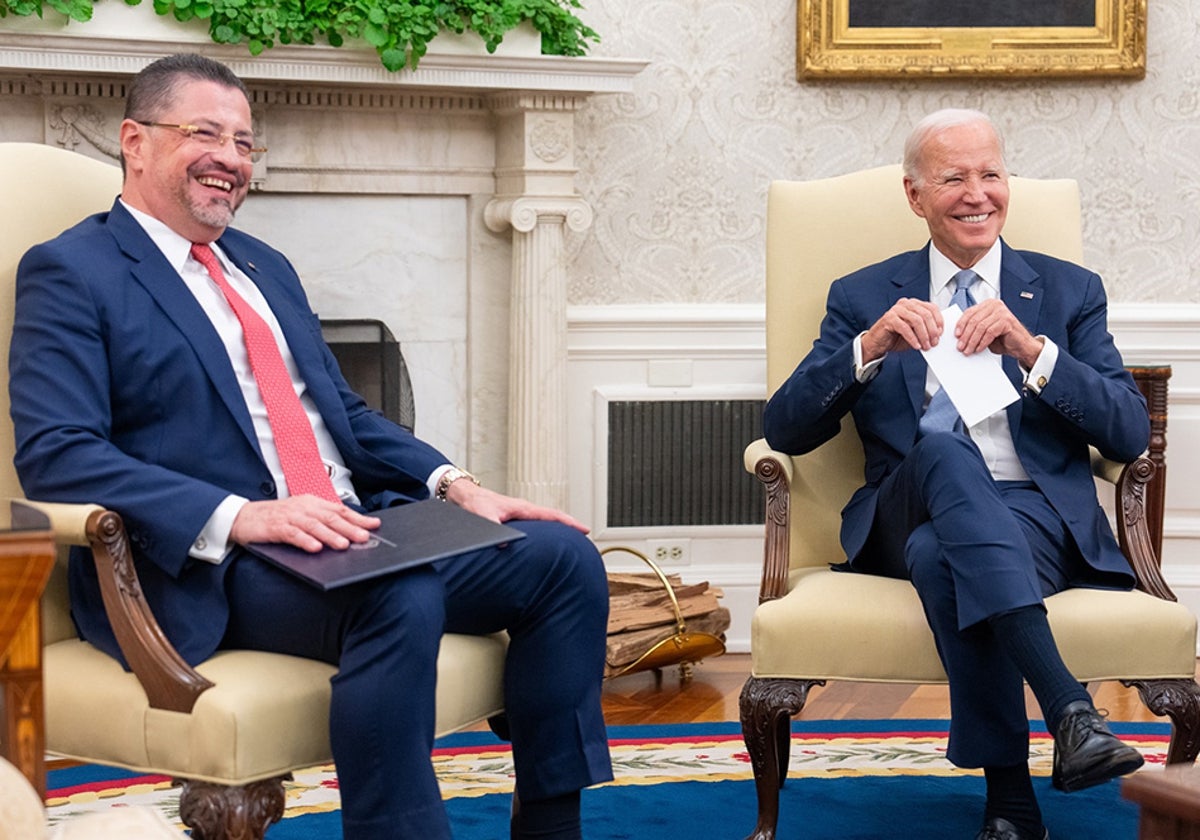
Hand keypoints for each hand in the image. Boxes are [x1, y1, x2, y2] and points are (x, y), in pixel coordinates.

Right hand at [230, 495, 379, 552]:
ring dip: (330, 535)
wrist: (243, 517)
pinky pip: (293, 534)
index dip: (358, 518)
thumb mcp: (302, 515)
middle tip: (365, 537)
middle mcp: (303, 507)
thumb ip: (322, 522)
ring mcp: (289, 516)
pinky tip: (315, 548)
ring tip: (344, 545)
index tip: (375, 525)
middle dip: (350, 528)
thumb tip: (348, 533)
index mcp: (312, 503)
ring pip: (314, 525)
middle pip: (331, 517)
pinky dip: (305, 541)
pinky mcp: (276, 527)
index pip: (340, 510)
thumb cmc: (275, 517)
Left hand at [445, 479, 589, 534]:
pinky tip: (545, 539)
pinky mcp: (513, 519)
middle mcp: (524, 510)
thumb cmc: (473, 503)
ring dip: (558, 528)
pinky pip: (535, 524)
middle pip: (553, 517)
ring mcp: (520, 514)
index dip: (569, 522)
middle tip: (585, 535)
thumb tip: (506, 544)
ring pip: (545, 521)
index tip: (585, 529)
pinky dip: (545, 530)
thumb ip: (494, 528)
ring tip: (571, 539)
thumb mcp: (483, 516)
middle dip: (570, 525)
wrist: (463, 496)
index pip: (552, 515)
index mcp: (522, 508)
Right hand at [861, 297, 944, 361]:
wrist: (878, 343)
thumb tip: (938, 333)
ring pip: (917, 320)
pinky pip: (905, 328)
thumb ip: (926, 329)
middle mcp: (906, 304)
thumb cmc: (897, 336)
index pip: (932, 308)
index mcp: (914, 304)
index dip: (939, 321)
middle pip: (925, 314)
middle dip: (932, 331)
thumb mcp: (916, 332)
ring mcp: (896, 310)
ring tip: (926, 346)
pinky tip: (916, 346)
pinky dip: (913, 338)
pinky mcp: (889, 318)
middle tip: (934, 343)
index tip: (941, 334)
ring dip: (923, 335)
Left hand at [954, 299, 1042, 366]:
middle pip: (974, 320)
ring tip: (968, 350)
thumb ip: (974, 328)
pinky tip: (979, 349)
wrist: (1020, 346)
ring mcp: (1002, 312)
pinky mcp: (1007, 320)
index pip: (969, 312)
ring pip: (980, 327)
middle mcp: (995, 305)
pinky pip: (989, 332)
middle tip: (960, 347)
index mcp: (988, 305)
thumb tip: (958, 335)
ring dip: (972, 341)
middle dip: (965, 335)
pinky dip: (982, 342)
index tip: (956, 335)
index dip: (961, 324)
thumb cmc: (1003, 338)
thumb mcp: (984, 331)